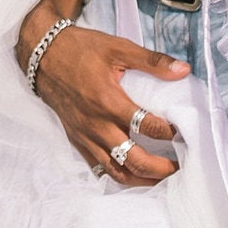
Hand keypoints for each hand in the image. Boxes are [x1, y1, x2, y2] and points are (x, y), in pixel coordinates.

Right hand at [30, 21, 187, 184]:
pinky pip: (99, 168)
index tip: (184, 131)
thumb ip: (152, 61)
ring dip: (142, 179)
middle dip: (161, 169)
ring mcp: (85, 136)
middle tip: (179, 166)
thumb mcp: (119, 48)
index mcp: (109, 102)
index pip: (149, 127)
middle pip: (135, 160)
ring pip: (117, 172)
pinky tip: (133, 174)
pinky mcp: (77, 140)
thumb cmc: (80, 50)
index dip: (172, 132)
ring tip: (161, 178)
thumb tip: (183, 70)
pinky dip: (119, 175)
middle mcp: (97, 125)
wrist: (43, 56)